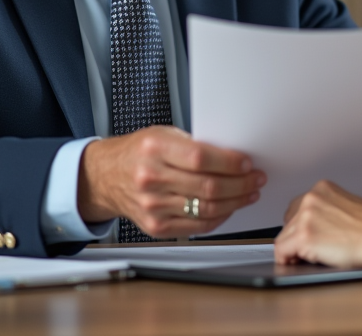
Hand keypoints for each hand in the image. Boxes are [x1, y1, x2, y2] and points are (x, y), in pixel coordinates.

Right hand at [77, 126, 265, 237]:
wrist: (105, 176)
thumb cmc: (138, 152)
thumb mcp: (163, 135)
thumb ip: (193, 145)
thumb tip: (233, 155)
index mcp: (154, 149)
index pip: (201, 158)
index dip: (230, 162)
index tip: (247, 163)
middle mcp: (151, 179)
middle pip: (208, 187)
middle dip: (241, 183)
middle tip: (256, 179)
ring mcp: (153, 206)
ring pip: (207, 209)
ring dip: (235, 202)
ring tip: (248, 193)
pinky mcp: (156, 226)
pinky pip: (198, 225)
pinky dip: (219, 217)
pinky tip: (229, 207)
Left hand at [275, 180, 361, 274]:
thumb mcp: (348, 207)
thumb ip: (328, 211)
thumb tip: (317, 227)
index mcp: (322, 188)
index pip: (296, 209)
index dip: (300, 227)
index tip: (304, 237)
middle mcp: (311, 198)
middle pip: (288, 223)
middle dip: (297, 238)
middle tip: (311, 251)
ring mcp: (306, 216)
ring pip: (284, 237)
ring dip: (295, 250)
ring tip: (314, 257)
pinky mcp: (304, 236)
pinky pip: (281, 251)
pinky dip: (287, 259)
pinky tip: (299, 263)